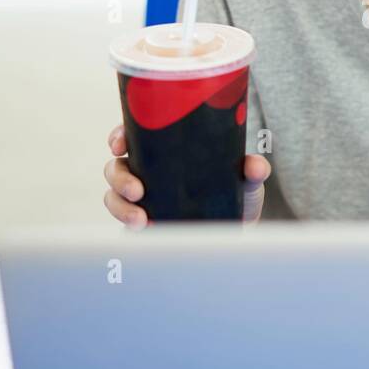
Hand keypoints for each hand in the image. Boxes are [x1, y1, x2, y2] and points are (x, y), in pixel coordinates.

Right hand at [102, 124, 271, 226]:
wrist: (237, 232)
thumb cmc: (236, 196)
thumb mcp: (245, 180)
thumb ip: (252, 171)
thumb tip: (255, 166)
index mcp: (165, 151)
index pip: (133, 136)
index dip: (118, 136)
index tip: (119, 144)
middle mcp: (147, 172)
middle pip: (116, 167)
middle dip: (119, 178)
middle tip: (138, 190)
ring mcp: (141, 199)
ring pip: (113, 196)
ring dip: (120, 207)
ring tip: (141, 220)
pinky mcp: (142, 223)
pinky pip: (123, 222)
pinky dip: (128, 225)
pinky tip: (143, 230)